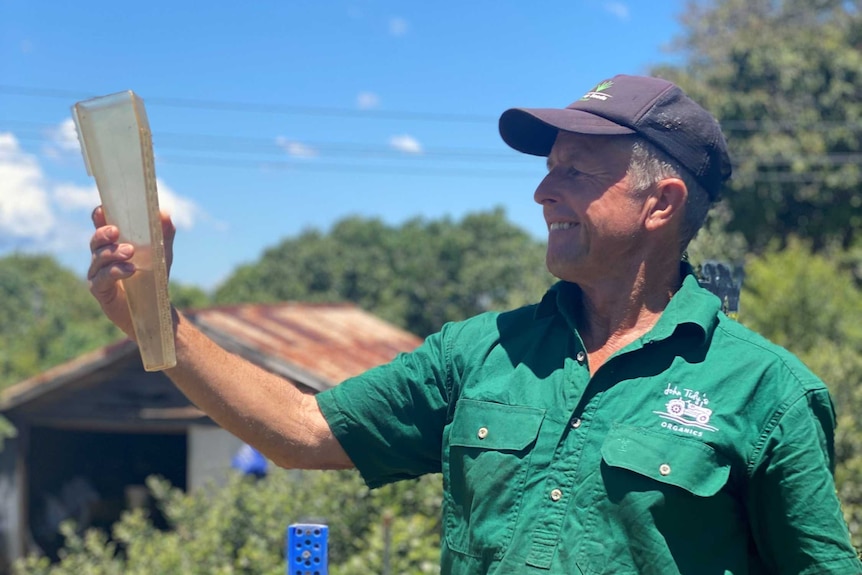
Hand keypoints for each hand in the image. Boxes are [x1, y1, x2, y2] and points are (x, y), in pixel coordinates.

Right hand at [87, 206, 175, 337]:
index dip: (99, 216)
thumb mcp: (162, 252)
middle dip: (103, 233)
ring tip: (130, 252)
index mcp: (113, 243)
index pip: (100, 225)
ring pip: (98, 258)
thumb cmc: (154, 275)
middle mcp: (102, 256)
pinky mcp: (100, 290)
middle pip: (95, 240)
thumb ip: (164, 232)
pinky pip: (103, 278)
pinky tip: (130, 270)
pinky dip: (115, 271)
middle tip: (115, 231)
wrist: (155, 307)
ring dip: (113, 253)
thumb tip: (164, 212)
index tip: (102, 209)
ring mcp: (98, 273)